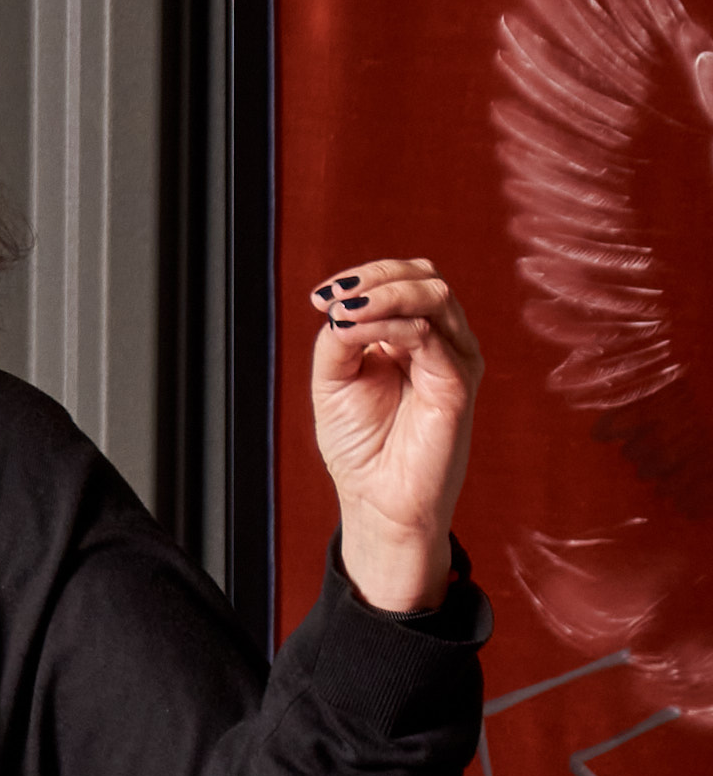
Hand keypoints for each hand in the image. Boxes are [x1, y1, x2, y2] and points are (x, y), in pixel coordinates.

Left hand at [307, 258, 484, 611]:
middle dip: (377, 275)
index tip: (318, 297)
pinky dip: (392, 325)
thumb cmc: (359, 445)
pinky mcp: (457, 383)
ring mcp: (453, 359)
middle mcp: (439, 342)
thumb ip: (340, 337)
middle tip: (333, 298)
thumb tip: (345, 305)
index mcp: (410, 336)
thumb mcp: (334, 379)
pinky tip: (360, 332)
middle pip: (425, 276)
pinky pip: (432, 336)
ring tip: (345, 312)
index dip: (363, 275)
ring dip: (384, 293)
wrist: (377, 500)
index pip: (402, 279)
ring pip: (435, 295)